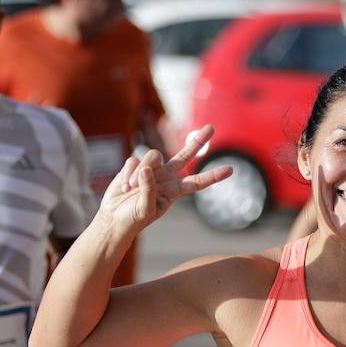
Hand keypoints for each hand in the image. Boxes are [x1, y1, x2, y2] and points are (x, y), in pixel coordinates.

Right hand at [99, 125, 231, 235]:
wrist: (114, 218)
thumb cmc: (134, 218)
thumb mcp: (145, 209)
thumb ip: (148, 190)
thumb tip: (147, 169)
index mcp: (174, 191)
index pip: (197, 183)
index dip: (213, 176)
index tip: (230, 170)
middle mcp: (166, 177)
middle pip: (185, 156)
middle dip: (197, 142)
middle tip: (211, 128)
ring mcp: (151, 170)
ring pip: (152, 156)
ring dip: (140, 172)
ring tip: (130, 190)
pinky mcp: (135, 166)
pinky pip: (133, 161)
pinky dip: (127, 175)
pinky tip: (123, 187)